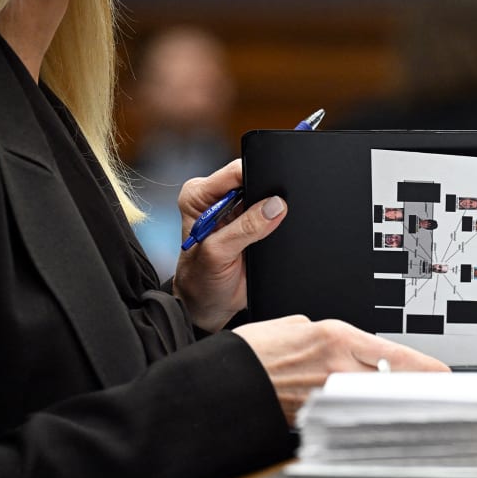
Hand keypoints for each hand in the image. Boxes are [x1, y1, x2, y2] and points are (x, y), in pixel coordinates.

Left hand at [172, 160, 286, 332]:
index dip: (257, 176)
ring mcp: (237, 211)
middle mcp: (217, 198)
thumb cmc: (200, 281)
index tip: (274, 191)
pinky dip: (277, 223)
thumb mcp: (218, 254)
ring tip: (265, 234)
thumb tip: (275, 206)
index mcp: (199, 196)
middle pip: (254, 180)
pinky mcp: (253, 224)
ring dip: (272, 211)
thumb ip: (245, 228)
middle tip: (271, 217)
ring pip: (266, 197)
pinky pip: (272, 214)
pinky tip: (272, 236)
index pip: (235, 172)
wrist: (209, 305)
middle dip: (267, 194)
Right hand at [233, 316, 449, 425]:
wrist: (222, 382)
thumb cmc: (252, 351)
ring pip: (374, 401)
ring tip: (407, 404)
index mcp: (335, 338)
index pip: (395, 355)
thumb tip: (347, 349)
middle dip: (416, 388)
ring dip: (392, 403)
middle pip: (393, 382)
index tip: (444, 375)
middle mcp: (336, 369)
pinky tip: (369, 418)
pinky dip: (361, 416)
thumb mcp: (295, 327)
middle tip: (436, 393)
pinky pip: (348, 415)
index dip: (425, 368)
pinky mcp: (315, 418)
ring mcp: (327, 396)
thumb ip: (328, 337)